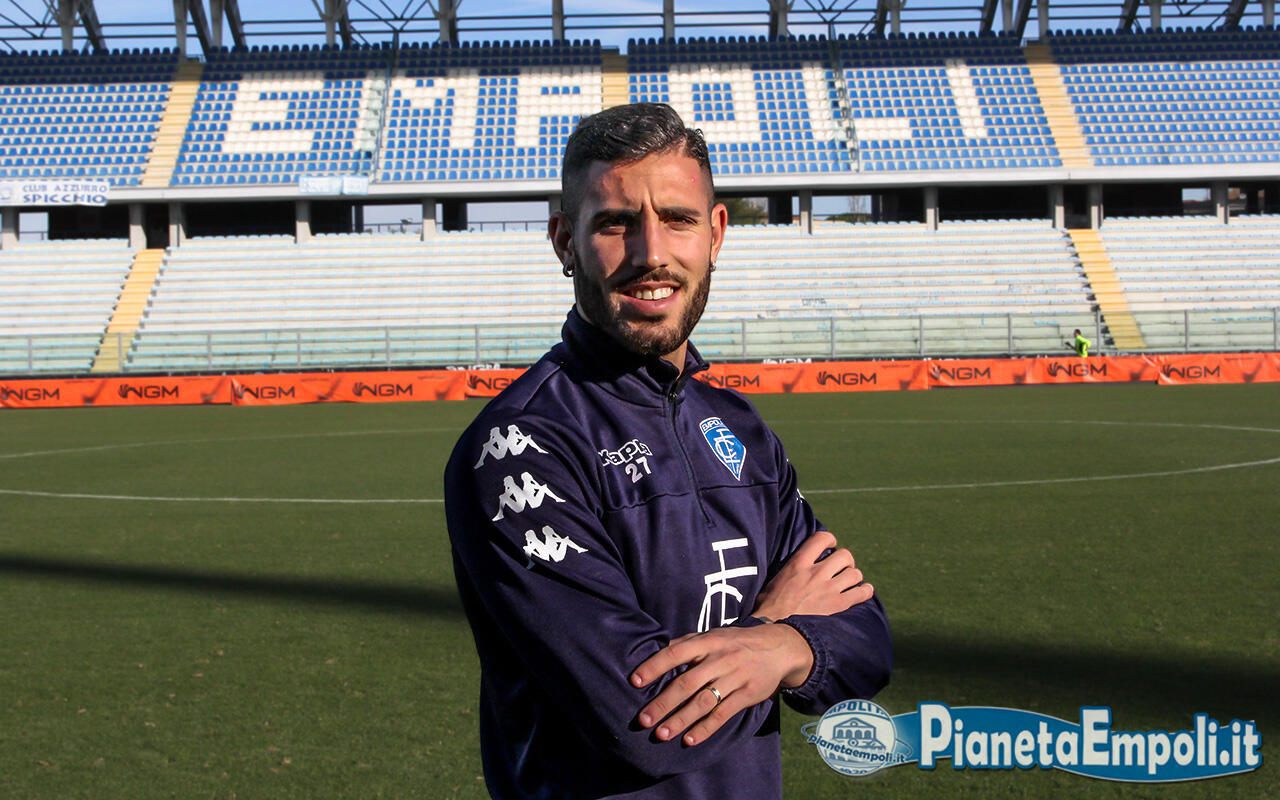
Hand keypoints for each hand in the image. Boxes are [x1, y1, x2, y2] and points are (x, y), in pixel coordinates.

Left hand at [630, 624, 811, 745]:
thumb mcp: (712, 635)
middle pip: (686, 683)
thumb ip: (685, 644)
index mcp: (707, 642)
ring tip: (661, 734)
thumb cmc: (735, 642)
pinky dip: (706, 728)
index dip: (654, 666)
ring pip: (703, 702)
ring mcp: (735, 678)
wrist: (779, 647)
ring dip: (680, 720)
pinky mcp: (748, 695)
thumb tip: (653, 652)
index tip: (634, 681)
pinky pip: (724, 714)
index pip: (675, 653)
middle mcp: (720, 659)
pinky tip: (690, 740)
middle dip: (663, 703)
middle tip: (643, 719)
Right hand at [752, 530, 872, 620]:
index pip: (821, 538)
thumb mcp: (774, 580)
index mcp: (798, 563)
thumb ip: (789, 571)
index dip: (830, 540)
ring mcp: (829, 589)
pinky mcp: (838, 605)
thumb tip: (791, 570)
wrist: (775, 630)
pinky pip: (861, 593)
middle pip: (845, 555)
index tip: (831, 546)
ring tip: (850, 583)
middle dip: (846, 561)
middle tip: (842, 569)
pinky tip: (863, 591)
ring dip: (854, 577)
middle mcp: (816, 573)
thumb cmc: (768, 608)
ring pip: (855, 573)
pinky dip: (865, 591)